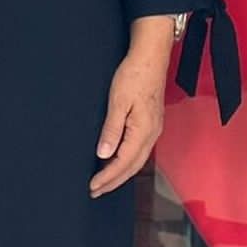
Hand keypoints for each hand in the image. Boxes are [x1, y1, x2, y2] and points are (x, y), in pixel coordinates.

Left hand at [90, 20, 171, 196]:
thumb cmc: (135, 75)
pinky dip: (128, 160)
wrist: (151, 56)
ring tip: (104, 180)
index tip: (93, 186)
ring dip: (121, 172)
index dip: (107, 177)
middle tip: (95, 190)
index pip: (123, 162)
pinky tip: (118, 159)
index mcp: (143, 131)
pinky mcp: (152, 122)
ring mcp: (154, 129)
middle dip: (114, 181)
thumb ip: (112, 130)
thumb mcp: (118, 101)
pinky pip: (140, 150)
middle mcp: (152, 134)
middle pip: (132, 166)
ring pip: (137, 160)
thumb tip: (103, 155)